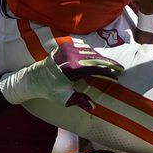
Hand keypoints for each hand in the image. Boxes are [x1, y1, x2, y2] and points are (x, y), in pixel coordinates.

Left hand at [0, 37, 122, 109]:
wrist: (33, 78)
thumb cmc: (49, 90)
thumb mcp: (64, 98)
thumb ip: (79, 100)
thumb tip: (93, 106)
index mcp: (72, 68)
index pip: (96, 67)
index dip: (109, 71)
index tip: (118, 75)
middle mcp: (71, 55)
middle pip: (96, 57)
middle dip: (109, 63)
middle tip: (120, 68)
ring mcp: (68, 48)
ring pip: (90, 52)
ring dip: (101, 58)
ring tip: (110, 65)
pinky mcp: (65, 46)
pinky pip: (83, 48)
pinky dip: (92, 53)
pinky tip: (97, 59)